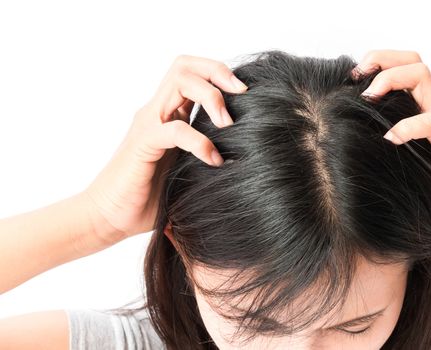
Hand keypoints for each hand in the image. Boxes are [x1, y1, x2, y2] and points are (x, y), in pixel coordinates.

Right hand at [83, 55, 247, 242]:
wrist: (109, 217)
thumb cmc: (150, 197)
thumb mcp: (188, 170)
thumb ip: (208, 157)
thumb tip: (246, 162)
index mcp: (170, 115)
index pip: (192, 72)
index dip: (219, 72)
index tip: (246, 93)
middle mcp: (158, 112)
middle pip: (185, 66)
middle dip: (218, 72)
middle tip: (241, 95)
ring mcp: (148, 124)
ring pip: (180, 83)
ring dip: (212, 97)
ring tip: (228, 125)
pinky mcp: (143, 144)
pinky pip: (176, 130)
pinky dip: (200, 142)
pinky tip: (214, 161)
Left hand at [352, 49, 430, 220]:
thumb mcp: (425, 169)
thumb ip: (402, 161)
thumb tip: (366, 172)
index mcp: (429, 114)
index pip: (407, 72)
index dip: (379, 67)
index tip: (355, 84)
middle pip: (413, 63)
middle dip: (381, 60)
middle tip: (359, 79)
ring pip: (422, 77)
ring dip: (390, 80)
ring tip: (370, 98)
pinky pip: (430, 123)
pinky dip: (407, 126)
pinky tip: (390, 138)